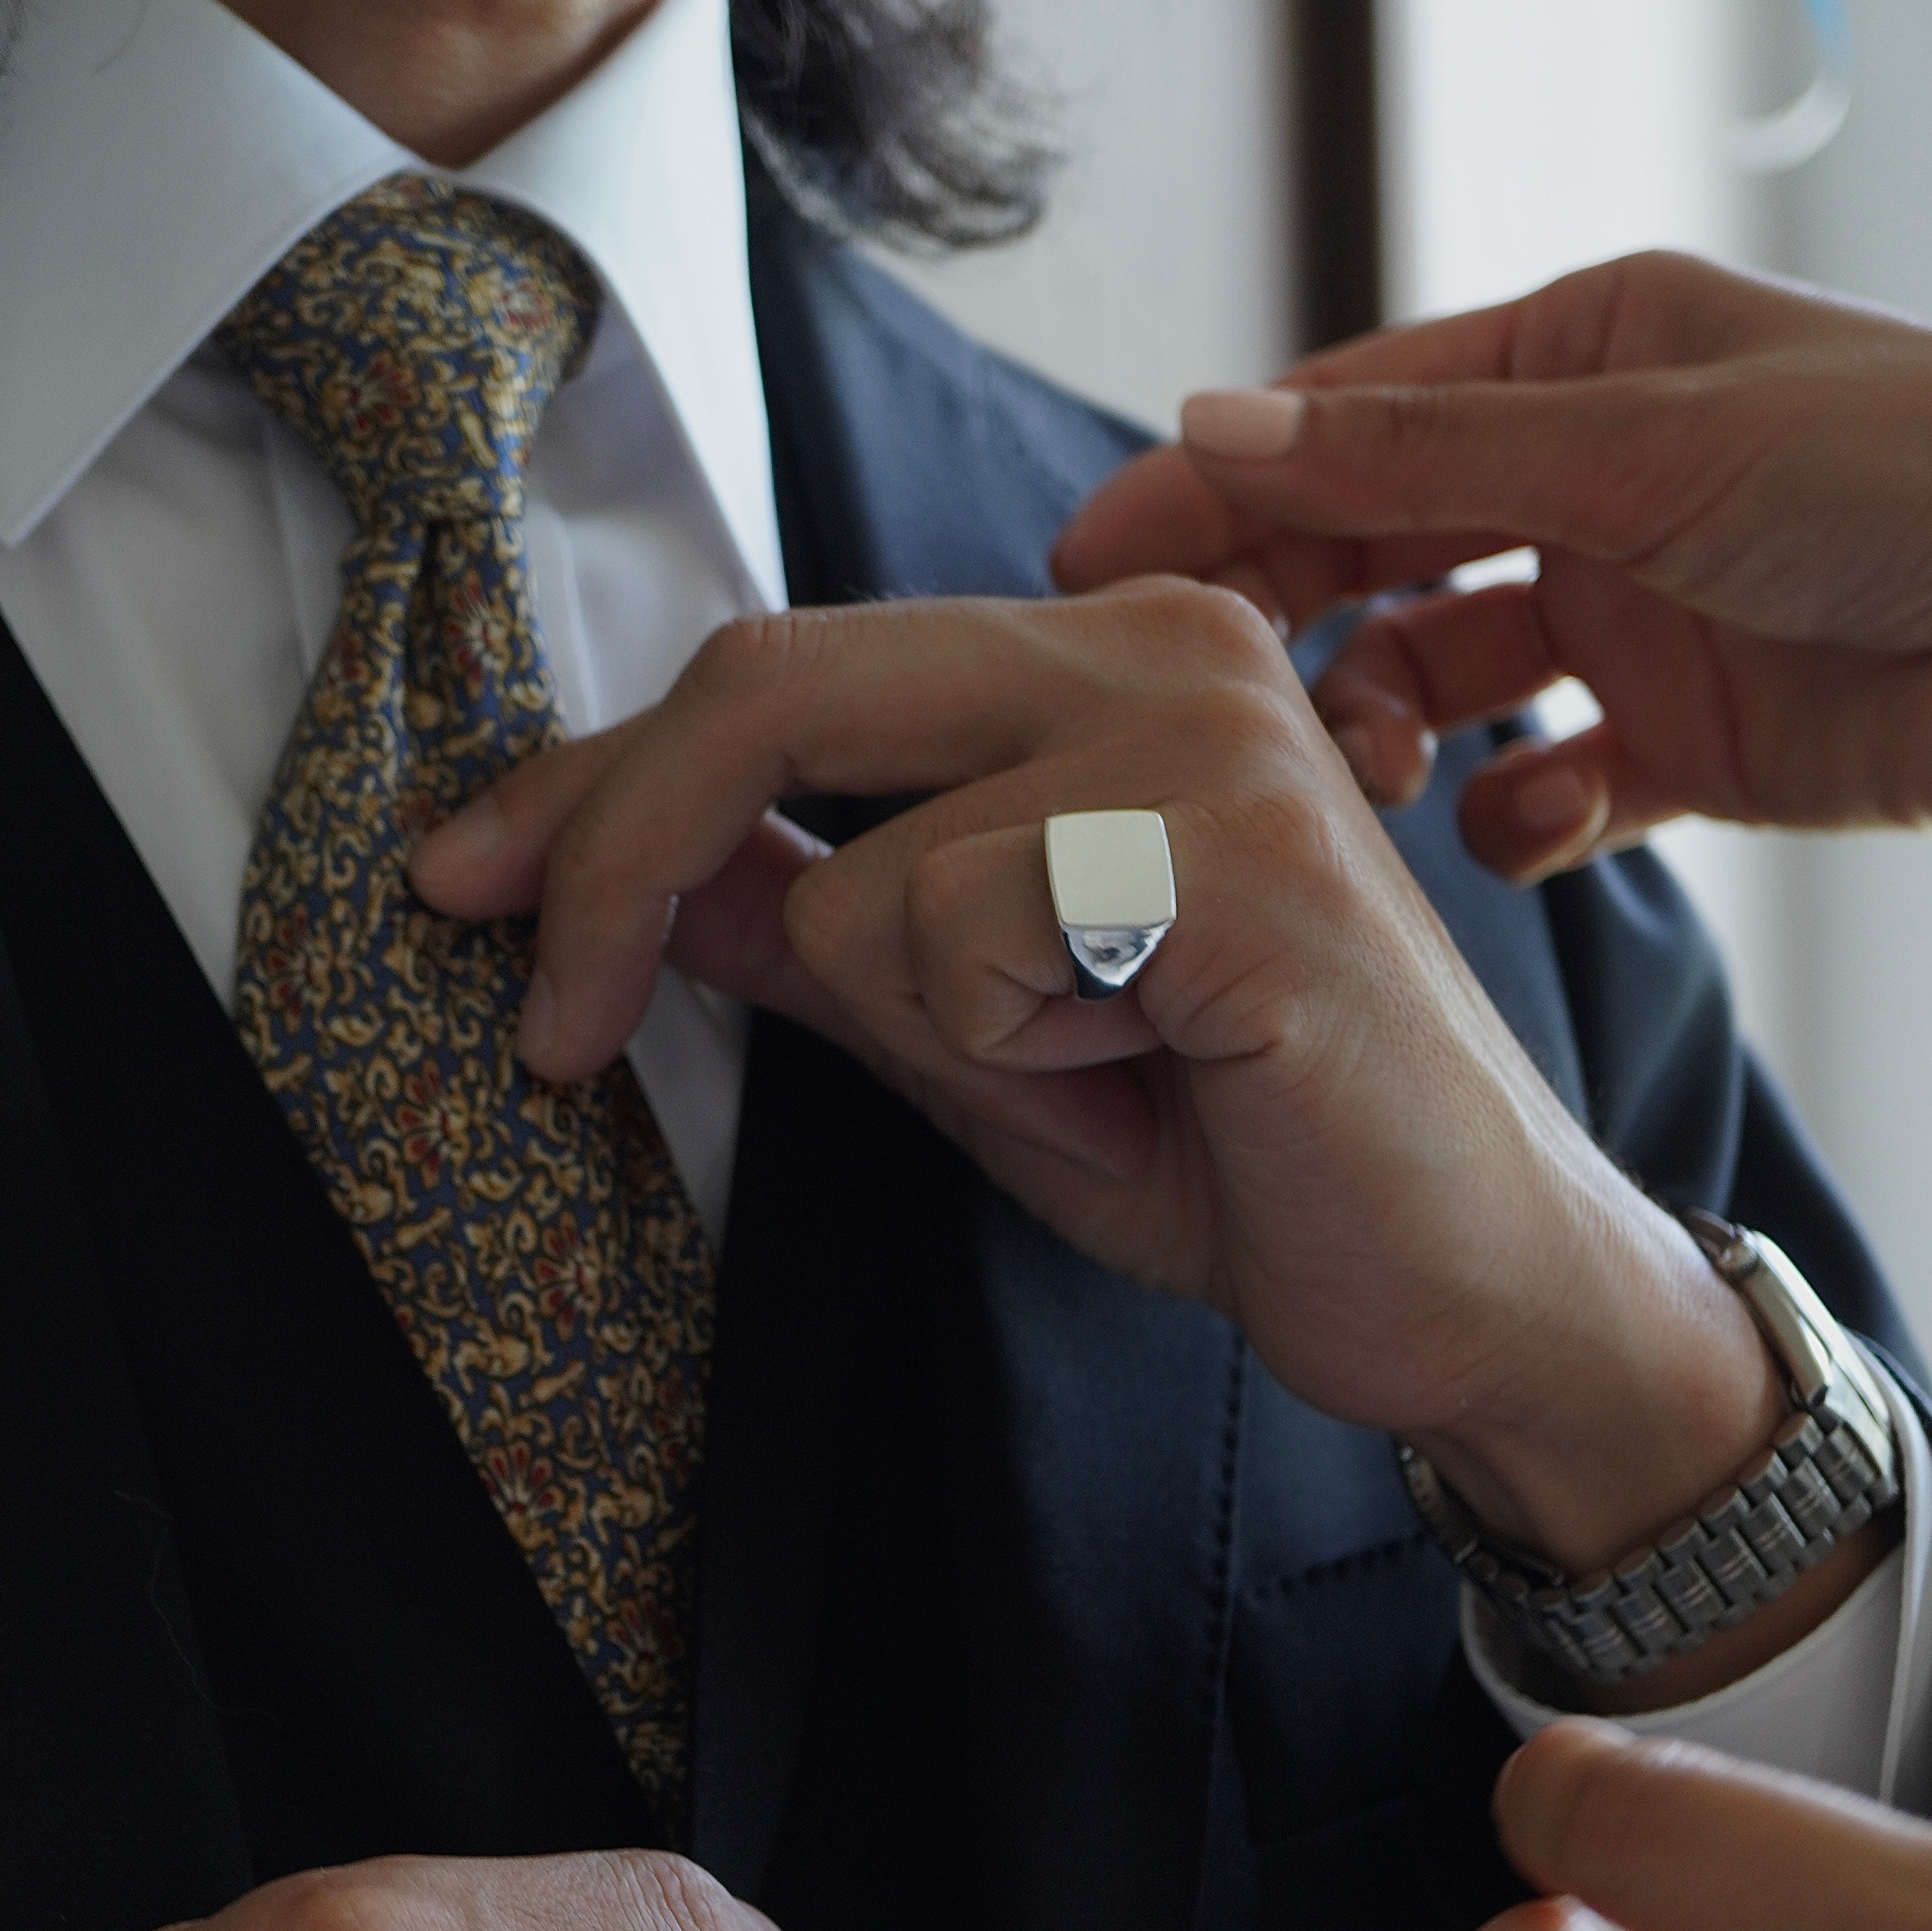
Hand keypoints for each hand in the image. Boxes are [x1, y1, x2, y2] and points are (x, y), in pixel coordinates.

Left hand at [413, 587, 1849, 1642]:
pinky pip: (963, 938)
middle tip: (545, 1025)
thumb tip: (646, 873)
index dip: (597, 785)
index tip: (463, 879)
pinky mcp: (1234, 849)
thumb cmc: (1246, 1152)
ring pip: (863, 871)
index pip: (781, 672)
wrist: (1468, 1286)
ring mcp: (1207, 729)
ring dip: (936, 1033)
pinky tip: (1160, 1073)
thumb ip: (824, 930)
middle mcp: (1157, 644)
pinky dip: (1017, 1056)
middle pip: (773, 687)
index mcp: (1103, 660)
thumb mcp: (980, 1039)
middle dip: (620, 864)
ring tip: (1099, 1076)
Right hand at [1051, 249, 1931, 880]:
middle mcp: (1595, 483)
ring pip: (1439, 678)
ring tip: (1376, 770)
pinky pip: (1549, 793)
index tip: (1093, 560)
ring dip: (1388, 727)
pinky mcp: (1692, 746)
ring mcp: (1639, 618)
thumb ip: (1422, 462)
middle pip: (1370, 551)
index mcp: (1582, 364)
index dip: (1216, 486)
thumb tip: (1216, 425)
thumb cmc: (1925, 475)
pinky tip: (1537, 824)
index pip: (1347, 421)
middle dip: (1283, 622)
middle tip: (1196, 696)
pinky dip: (1522, 817)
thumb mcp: (1650, 444)